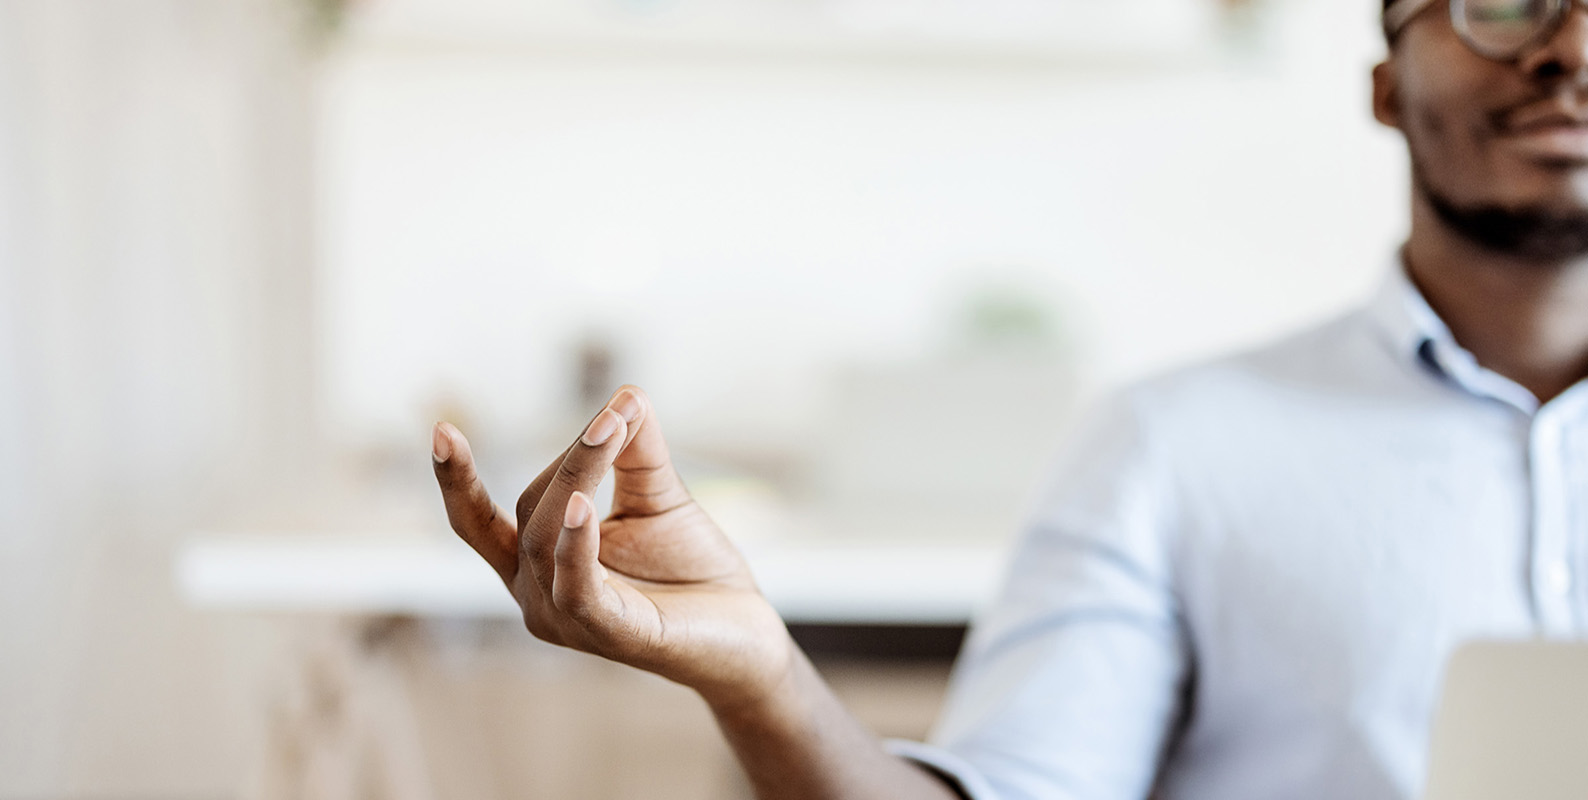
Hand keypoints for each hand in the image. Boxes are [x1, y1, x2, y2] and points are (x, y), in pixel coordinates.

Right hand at [431, 386, 794, 707]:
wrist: (748, 634)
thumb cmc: (693, 570)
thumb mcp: (656, 496)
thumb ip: (635, 449)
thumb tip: (626, 392)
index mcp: (537, 566)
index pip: (479, 523)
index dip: (456, 482)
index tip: (440, 429)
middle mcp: (538, 598)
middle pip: (530, 515)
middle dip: (572, 459)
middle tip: (616, 413)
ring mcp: (568, 620)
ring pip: (548, 542)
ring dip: (577, 480)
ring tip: (608, 430)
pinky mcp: (609, 634)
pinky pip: (579, 588)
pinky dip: (577, 546)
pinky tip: (584, 508)